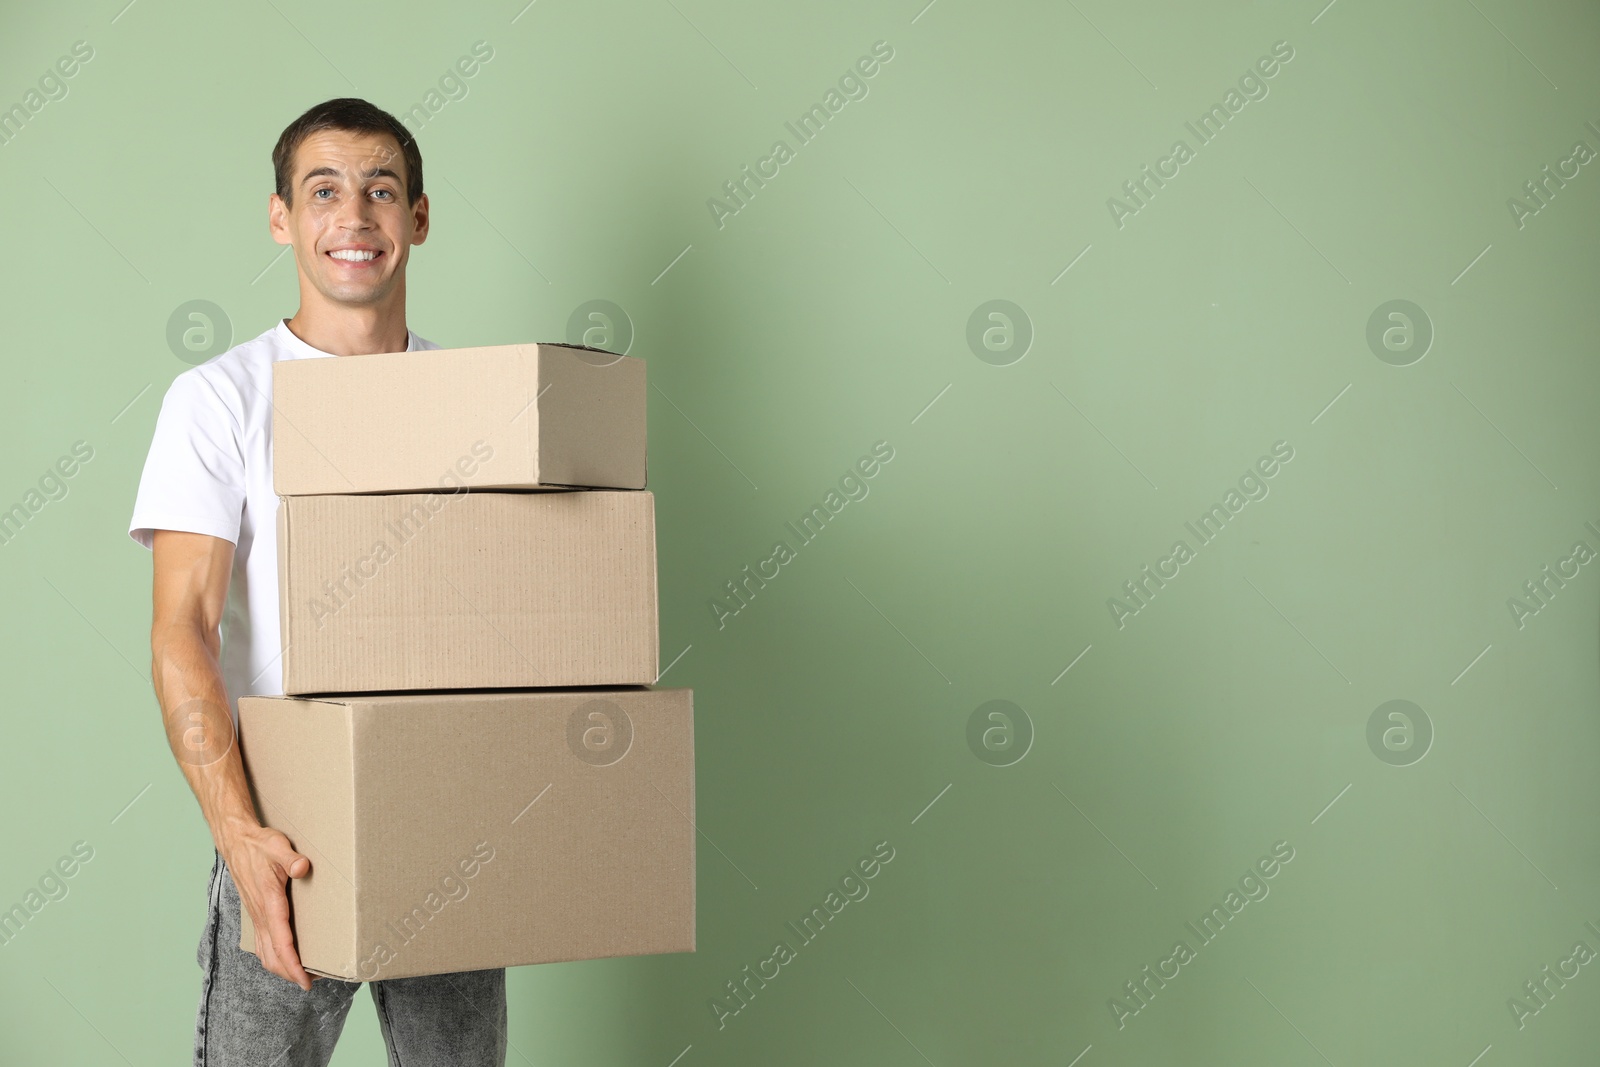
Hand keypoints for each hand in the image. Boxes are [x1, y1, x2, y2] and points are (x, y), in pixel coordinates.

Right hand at [221, 825, 314, 990]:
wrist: (237, 843)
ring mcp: (256, 916)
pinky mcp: (255, 914)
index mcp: (269, 902)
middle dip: (290, 973)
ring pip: (265, 954)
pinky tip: (285, 959)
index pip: (282, 942)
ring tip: (302, 975)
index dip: (293, 965)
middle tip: (311, 982)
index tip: (305, 980)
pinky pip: (262, 944)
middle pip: (273, 956)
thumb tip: (303, 868)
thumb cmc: (260, 845)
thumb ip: (291, 858)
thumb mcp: (278, 847)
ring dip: (282, 968)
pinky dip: (273, 958)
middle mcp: (260, 914)